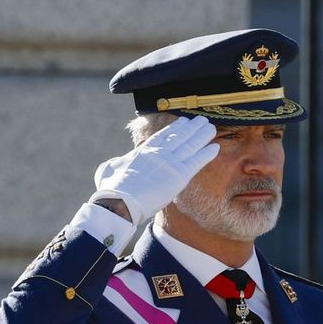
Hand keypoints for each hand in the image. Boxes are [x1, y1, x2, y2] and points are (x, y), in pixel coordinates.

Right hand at [91, 115, 219, 227]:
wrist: (120, 202)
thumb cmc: (111, 189)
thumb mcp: (107, 169)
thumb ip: (114, 163)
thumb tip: (114, 163)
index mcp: (144, 150)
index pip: (163, 135)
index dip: (175, 128)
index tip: (183, 122)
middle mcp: (159, 152)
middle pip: (180, 136)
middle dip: (192, 128)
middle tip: (201, 121)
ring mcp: (170, 163)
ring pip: (191, 145)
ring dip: (202, 136)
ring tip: (211, 129)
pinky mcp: (179, 176)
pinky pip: (197, 162)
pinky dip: (206, 154)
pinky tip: (215, 147)